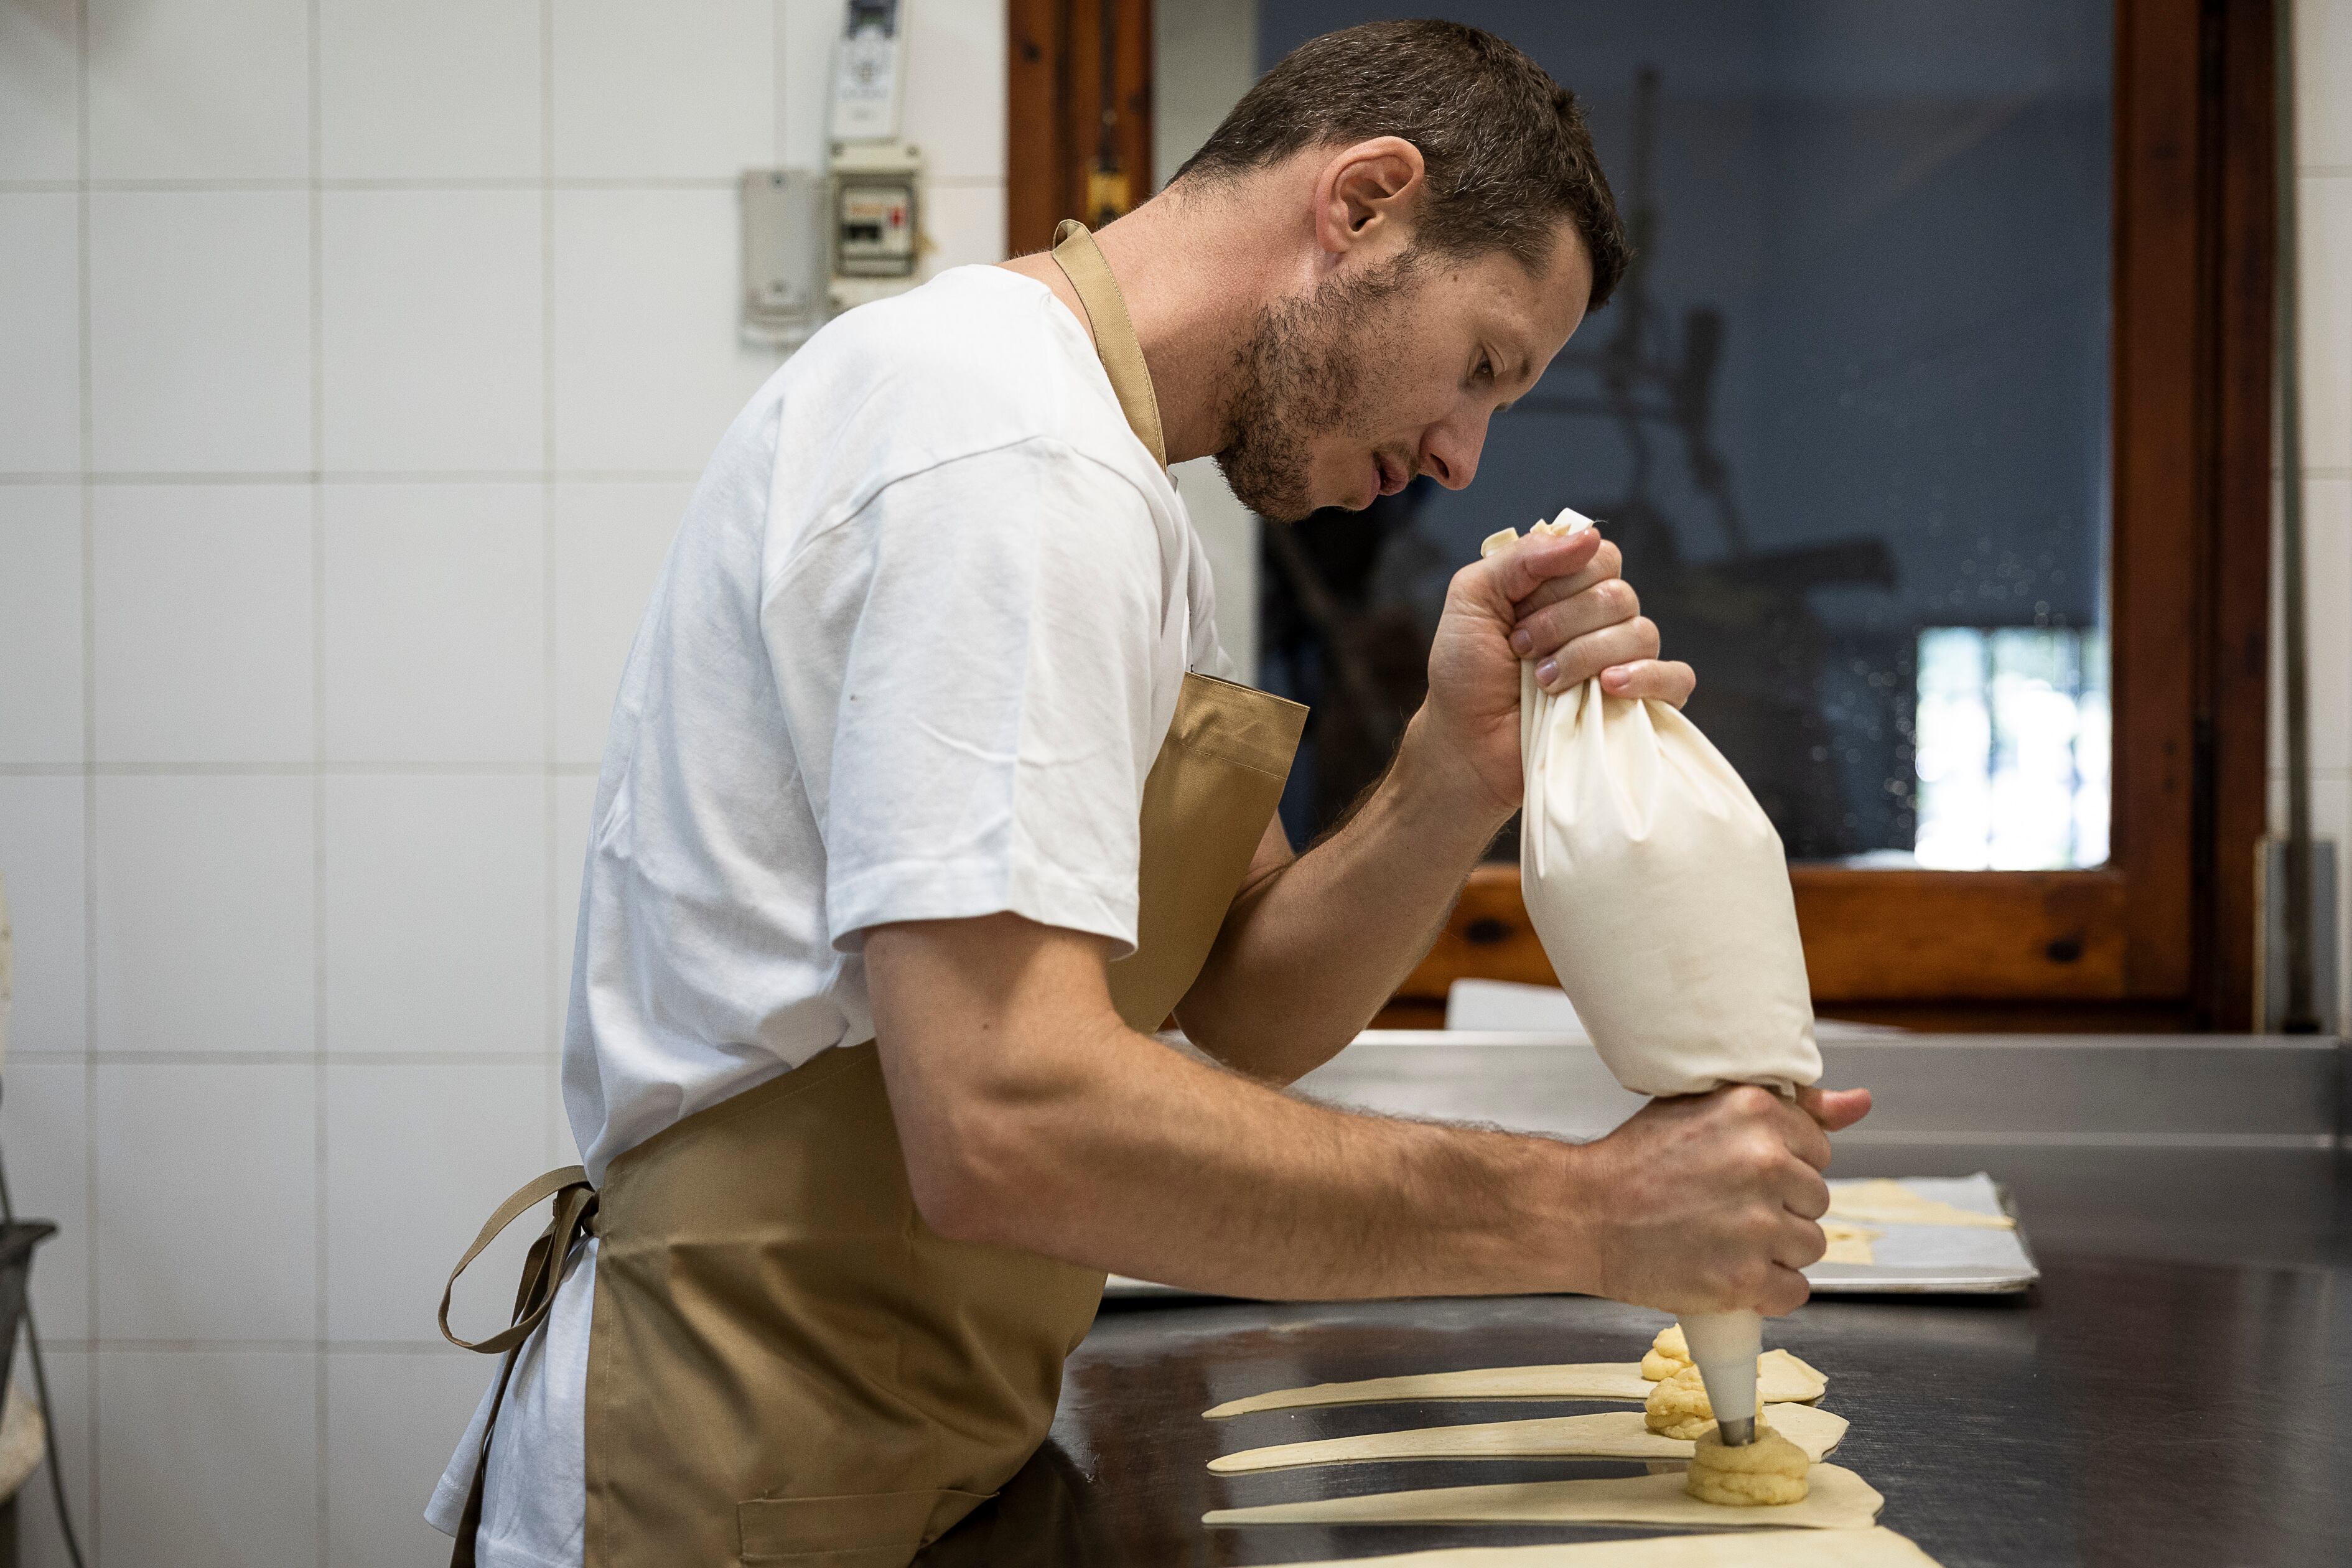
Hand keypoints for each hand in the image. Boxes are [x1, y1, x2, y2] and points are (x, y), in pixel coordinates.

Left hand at [1416, 526, 1697, 817]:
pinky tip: (1609, 687)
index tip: (1517, 612)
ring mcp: (1623, 662)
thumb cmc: (1465, 676)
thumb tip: (1588, 535)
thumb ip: (1520, 558)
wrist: (1466, 745)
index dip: (1561, 581)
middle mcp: (1600, 620)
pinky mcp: (1638, 705)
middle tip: (1522, 648)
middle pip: (1619, 594)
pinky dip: (1648, 677)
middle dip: (1563, 622)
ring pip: (1642, 633)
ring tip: (1544, 682)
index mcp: (1567, 589)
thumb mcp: (1473, 600)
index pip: (1599, 556)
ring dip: (1585, 655)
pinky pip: (1676, 677)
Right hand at [1570, 1083, 1868, 1316]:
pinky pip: (1793, 1292)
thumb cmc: (1637, 1161)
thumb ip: (1792, 1108)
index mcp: (1756, 1112)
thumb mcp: (1706, 1109)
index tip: (1744, 1174)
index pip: (1818, 1150)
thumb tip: (1860, 1104)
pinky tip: (1730, 1272)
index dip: (1783, 1166)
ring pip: (1810, 1247)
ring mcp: (1756, 1226)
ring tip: (1724, 1239)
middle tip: (1726, 1207)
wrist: (1581, 1214)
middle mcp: (1763, 1164)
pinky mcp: (1743, 1279)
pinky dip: (1767, 1291)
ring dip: (1776, 1251)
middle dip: (1780, 1208)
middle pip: (1816, 1201)